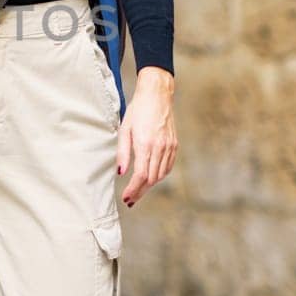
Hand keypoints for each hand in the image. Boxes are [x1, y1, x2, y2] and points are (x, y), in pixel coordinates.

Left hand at [117, 66, 176, 206]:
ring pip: (161, 175)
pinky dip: (159, 175)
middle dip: (140, 191)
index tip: (126, 198)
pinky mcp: (174, 144)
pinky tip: (151, 178)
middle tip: (130, 200)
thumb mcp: (124, 129)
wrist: (157, 95)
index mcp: (145, 144)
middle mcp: (160, 147)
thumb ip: (122, 152)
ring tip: (139, 191)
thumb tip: (120, 172)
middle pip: (151, 179)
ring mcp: (169, 146)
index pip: (141, 175)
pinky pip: (168, 166)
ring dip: (150, 185)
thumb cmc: (137, 110)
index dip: (133, 189)